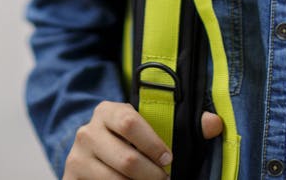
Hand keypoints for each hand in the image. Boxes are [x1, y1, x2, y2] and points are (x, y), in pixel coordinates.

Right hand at [63, 102, 223, 178]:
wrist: (93, 159)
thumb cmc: (128, 143)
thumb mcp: (149, 130)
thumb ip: (184, 126)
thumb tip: (214, 123)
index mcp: (106, 111)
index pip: (129, 122)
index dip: (153, 144)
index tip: (169, 160)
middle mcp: (86, 132)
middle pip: (126, 159)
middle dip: (152, 175)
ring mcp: (76, 158)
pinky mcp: (70, 179)